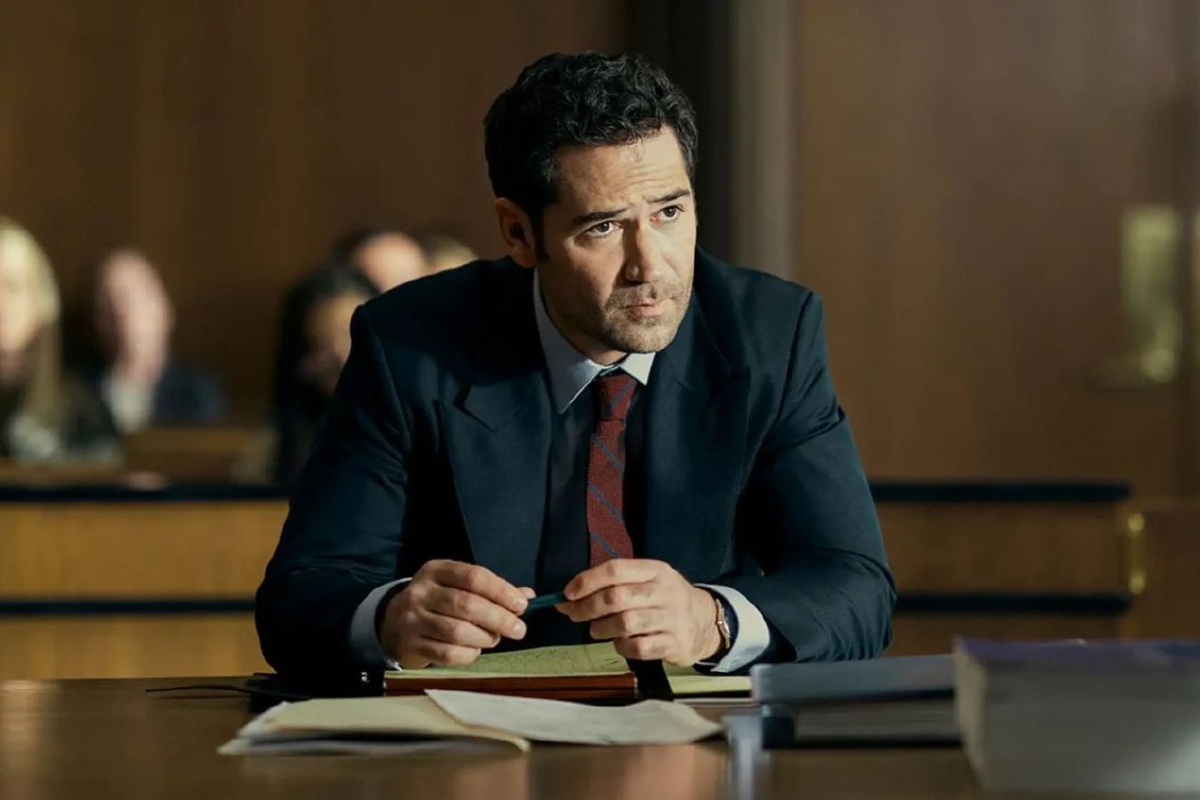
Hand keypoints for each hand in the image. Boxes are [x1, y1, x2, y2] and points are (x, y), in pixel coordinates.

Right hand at [380, 560, 533, 668]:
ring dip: (485, 638)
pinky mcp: (411, 645)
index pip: (474, 577)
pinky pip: (448, 654)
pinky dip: (469, 654)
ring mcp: (413, 619)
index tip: (522, 604)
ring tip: (494, 638)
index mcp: (436, 570)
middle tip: (518, 629)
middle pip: (467, 605)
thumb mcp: (456, 585)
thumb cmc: (435, 601)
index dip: (501, 591)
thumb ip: (490, 589)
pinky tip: (475, 650)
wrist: (391, 622)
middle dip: (499, 618)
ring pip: (458, 632)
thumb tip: (527, 595)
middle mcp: (421, 592)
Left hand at [558, 559, 721, 665]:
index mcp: (655, 570)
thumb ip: (613, 585)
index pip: (616, 569)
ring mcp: (671, 618)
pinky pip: (639, 647)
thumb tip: (568, 598)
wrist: (706, 622)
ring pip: (626, 623)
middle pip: (617, 597)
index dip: (587, 581)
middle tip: (574, 615)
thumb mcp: (648, 581)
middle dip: (587, 607)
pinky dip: (621, 647)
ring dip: (601, 628)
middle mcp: (665, 591)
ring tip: (596, 630)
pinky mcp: (674, 643)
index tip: (568, 593)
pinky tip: (619, 643)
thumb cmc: (665, 600)